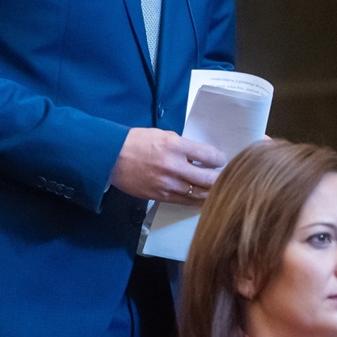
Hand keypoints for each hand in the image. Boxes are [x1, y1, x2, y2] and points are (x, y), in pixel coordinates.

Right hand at [109, 128, 225, 205]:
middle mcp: (173, 167)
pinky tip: (204, 198)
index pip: (208, 155)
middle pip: (208, 179)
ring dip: (211, 191)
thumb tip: (200, 156)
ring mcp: (167, 184)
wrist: (112, 158)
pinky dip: (197, 201)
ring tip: (216, 188)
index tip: (221, 160)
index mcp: (175, 146)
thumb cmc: (136, 142)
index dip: (219, 159)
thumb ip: (182, 145)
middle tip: (224, 176)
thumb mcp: (162, 135)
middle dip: (220, 178)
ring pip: (199, 194)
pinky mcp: (161, 196)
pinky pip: (185, 201)